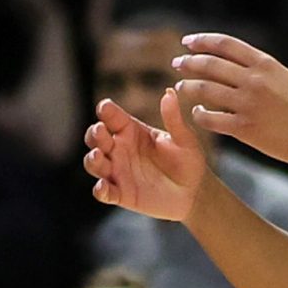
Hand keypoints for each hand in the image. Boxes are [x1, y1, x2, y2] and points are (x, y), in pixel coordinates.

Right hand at [83, 88, 210, 221]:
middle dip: (94, 134)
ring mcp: (118, 172)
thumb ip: (173, 118)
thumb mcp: (184, 138)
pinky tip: (103, 187)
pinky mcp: (120, 194)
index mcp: (131, 131)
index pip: (113, 117)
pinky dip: (100, 190)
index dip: (106, 111)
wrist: (194, 192)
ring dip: (92, 159)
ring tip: (98, 155)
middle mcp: (120, 150)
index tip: (105, 107)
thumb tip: (169, 93)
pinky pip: (104, 192)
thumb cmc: (188, 161)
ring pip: (95, 164)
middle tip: (100, 130)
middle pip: (96, 138)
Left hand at [172, 34, 287, 176]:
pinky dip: (199, 114)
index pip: (225, 44)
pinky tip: (197, 113)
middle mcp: (254, 80)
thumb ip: (262, 70)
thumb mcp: (286, 78)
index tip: (187, 42)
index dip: (202, 41)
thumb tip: (239, 63)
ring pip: (205, 89)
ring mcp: (248, 104)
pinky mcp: (244, 128)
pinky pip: (210, 119)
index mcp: (266, 64)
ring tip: (180, 86)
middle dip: (188, 62)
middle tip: (176, 63)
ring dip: (188, 86)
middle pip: (210, 64)